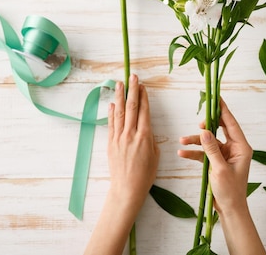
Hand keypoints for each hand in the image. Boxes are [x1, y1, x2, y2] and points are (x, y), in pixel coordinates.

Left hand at [107, 74, 159, 209]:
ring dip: (120, 96)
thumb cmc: (145, 174)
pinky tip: (113, 103)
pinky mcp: (110, 143)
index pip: (144, 111)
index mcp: (145, 136)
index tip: (143, 86)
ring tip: (120, 83)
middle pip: (132, 107)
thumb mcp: (155, 155)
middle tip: (132, 76)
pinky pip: (111, 124)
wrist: (127, 188)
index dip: (144, 97)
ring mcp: (119, 138)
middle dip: (133, 90)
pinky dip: (112, 113)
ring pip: (120, 112)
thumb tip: (145, 128)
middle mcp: (131, 134)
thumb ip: (151, 138)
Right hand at [178, 99, 252, 215]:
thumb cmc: (230, 191)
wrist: (229, 209)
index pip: (231, 123)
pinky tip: (182, 152)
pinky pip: (205, 153)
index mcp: (241, 147)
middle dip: (206, 126)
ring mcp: (225, 155)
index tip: (216, 97)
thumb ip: (211, 149)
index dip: (223, 109)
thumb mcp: (219, 169)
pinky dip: (194, 153)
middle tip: (197, 121)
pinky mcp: (217, 162)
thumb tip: (205, 131)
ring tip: (182, 141)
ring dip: (196, 141)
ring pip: (209, 142)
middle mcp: (235, 148)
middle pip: (219, 130)